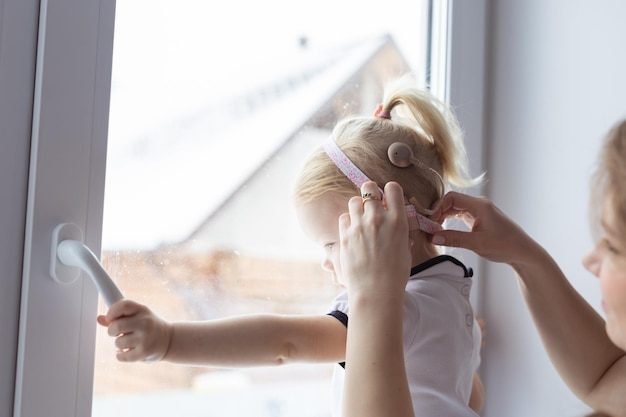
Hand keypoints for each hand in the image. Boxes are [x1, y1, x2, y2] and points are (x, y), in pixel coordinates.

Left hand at [96, 299, 171, 361]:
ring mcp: (145, 338)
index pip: (123, 305)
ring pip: (118, 342)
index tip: (110, 318)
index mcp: (142, 310)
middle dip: (112, 331)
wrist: (169, 340)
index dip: (112, 312)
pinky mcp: (144, 352)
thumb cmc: (149, 326)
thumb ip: (119, 317)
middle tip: (117, 333)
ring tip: (129, 342)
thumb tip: (100, 319)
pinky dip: (121, 355)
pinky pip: (121, 356)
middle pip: (116, 326)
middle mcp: (144, 322)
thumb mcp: (138, 316)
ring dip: (119, 344)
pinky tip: (128, 351)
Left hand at [338, 181, 410, 297]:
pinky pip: (344, 217)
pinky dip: (348, 221)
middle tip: (371, 203)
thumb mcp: (405, 248)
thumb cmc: (395, 274)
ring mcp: (360, 225)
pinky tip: (353, 231)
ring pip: (354, 201)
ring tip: (361, 219)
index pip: (392, 188)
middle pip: (368, 188)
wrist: (376, 291)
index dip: (389, 190)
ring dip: (358, 206)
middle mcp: (378, 218)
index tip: (387, 197)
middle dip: (370, 193)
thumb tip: (397, 221)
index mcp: (398, 220)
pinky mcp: (345, 235)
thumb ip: (400, 230)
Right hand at [429, 191, 543, 266]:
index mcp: (480, 205)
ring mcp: (479, 211)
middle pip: (451, 201)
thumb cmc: (505, 246)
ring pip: (455, 208)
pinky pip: (460, 215)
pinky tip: (443, 230)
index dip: (438, 207)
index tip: (430, 221)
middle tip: (428, 226)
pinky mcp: (479, 219)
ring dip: (443, 217)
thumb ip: (454, 238)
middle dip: (438, 212)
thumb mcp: (477, 244)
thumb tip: (433, 236)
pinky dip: (450, 221)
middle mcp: (479, 205)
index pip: (451, 197)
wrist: (523, 252)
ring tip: (434, 229)